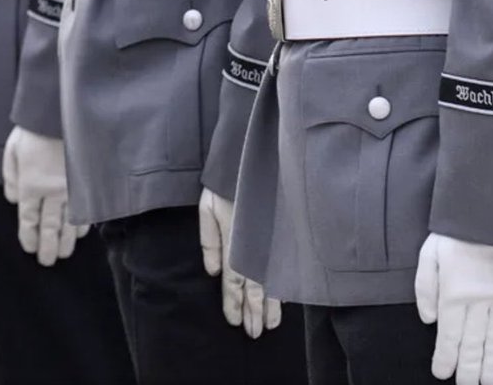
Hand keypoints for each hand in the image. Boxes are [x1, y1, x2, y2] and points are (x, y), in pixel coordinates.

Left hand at [2, 126, 87, 266]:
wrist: (61, 112)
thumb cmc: (34, 130)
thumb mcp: (12, 151)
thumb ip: (11, 178)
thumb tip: (15, 200)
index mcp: (31, 185)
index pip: (29, 220)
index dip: (29, 237)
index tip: (30, 248)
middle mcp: (52, 191)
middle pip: (50, 227)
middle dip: (48, 247)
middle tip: (48, 261)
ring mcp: (72, 187)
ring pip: (70, 221)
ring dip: (67, 240)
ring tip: (65, 253)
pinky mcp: (87, 180)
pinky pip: (86, 206)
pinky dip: (84, 222)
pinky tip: (82, 231)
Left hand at [198, 187, 280, 337]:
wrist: (253, 158)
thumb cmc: (226, 183)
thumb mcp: (207, 208)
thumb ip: (209, 242)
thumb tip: (213, 272)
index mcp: (234, 243)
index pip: (233, 283)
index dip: (234, 305)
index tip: (236, 323)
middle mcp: (254, 248)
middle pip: (254, 288)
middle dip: (254, 313)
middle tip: (256, 334)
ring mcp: (269, 243)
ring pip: (271, 281)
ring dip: (271, 305)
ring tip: (271, 324)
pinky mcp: (281, 235)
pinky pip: (283, 266)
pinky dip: (283, 284)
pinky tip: (285, 297)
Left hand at [415, 233, 492, 384]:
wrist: (492, 213)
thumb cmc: (456, 232)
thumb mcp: (429, 254)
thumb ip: (425, 288)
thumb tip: (429, 320)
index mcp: (454, 293)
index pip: (449, 336)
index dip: (445, 359)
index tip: (441, 373)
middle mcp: (478, 302)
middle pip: (473, 346)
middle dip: (468, 371)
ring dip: (491, 368)